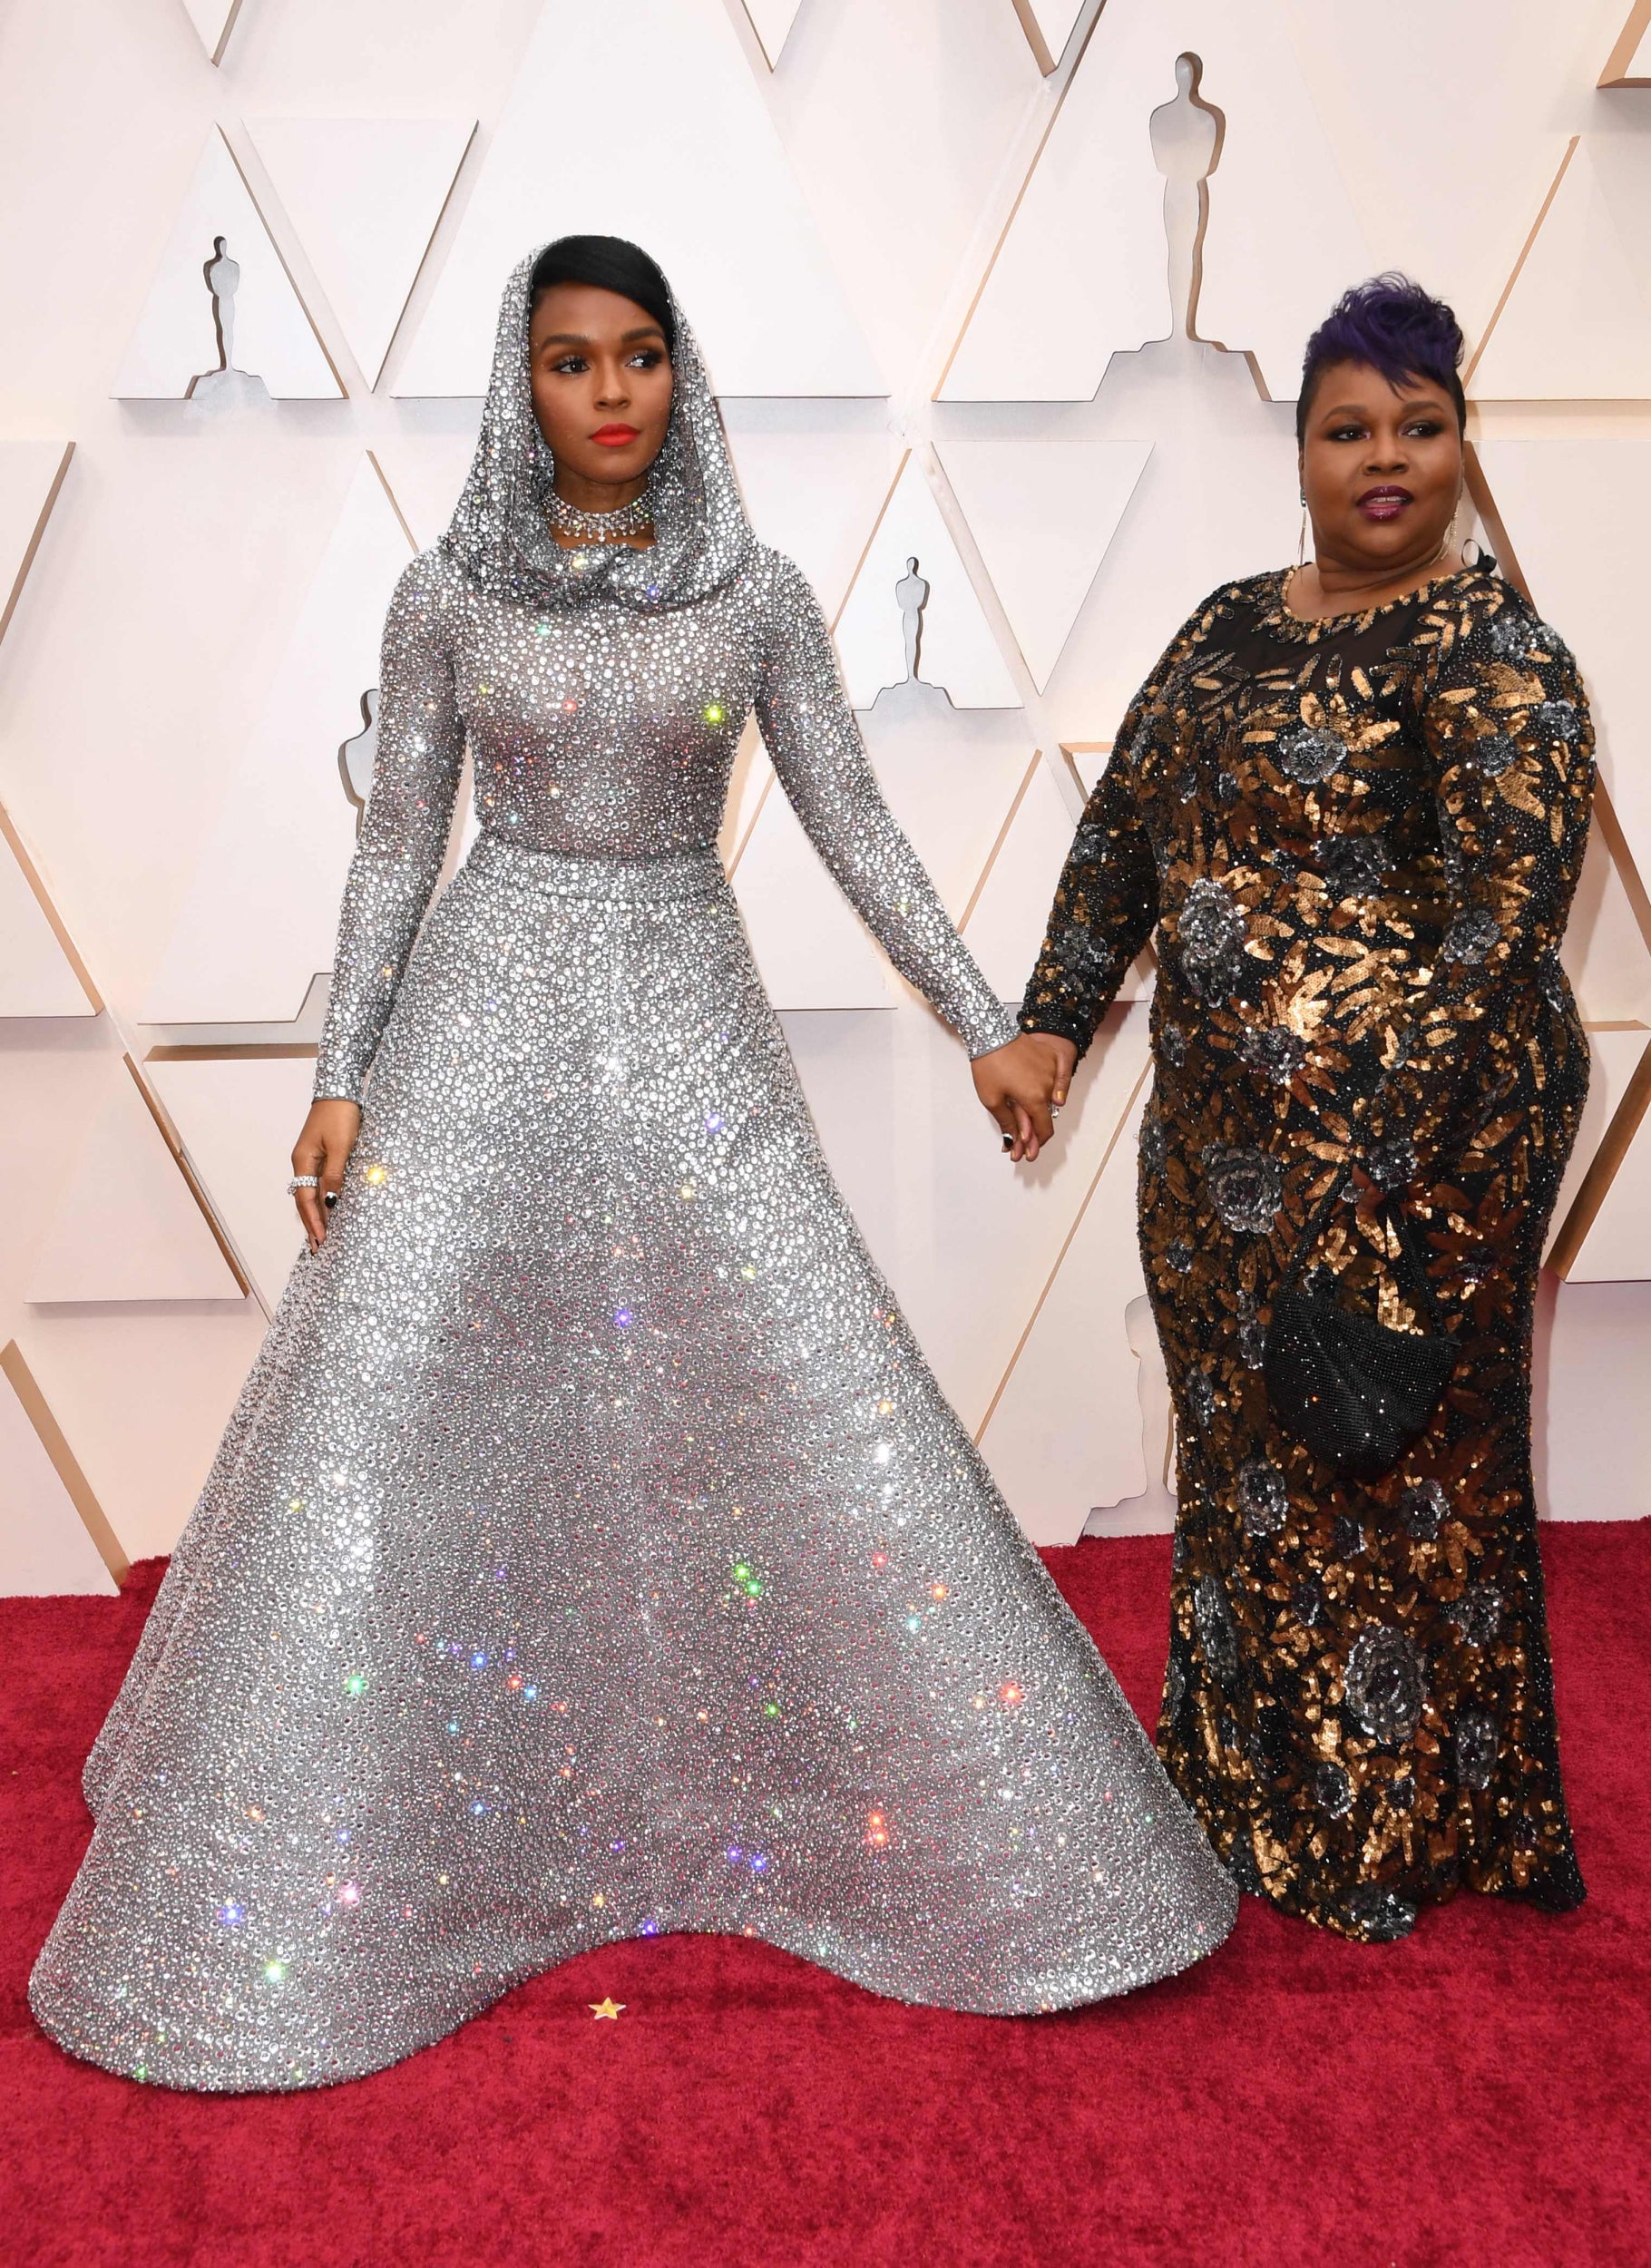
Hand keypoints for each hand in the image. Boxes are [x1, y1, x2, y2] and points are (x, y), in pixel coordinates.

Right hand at [291, 1099, 361, 1248]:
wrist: (339, 1090)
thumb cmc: (340, 1115)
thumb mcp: (342, 1146)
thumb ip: (335, 1174)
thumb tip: (330, 1201)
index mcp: (303, 1161)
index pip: (306, 1199)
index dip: (313, 1221)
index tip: (320, 1240)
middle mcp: (302, 1162)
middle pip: (305, 1199)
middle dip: (312, 1223)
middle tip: (319, 1246)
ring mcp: (310, 1158)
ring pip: (311, 1192)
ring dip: (317, 1213)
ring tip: (323, 1234)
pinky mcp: (320, 1154)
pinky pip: (319, 1182)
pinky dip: (323, 1198)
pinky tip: (330, 1208)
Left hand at [972, 1031, 1077, 1162]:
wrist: (991, 1032)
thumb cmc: (989, 1064)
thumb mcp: (992, 1099)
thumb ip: (1008, 1123)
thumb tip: (1014, 1141)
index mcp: (1035, 1098)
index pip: (1044, 1128)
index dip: (1037, 1143)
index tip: (1029, 1151)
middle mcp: (1048, 1086)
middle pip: (1045, 1115)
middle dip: (1033, 1131)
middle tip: (1021, 1144)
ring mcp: (1051, 1071)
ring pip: (1049, 1098)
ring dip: (1037, 1110)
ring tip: (1021, 1118)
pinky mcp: (1050, 1058)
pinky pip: (1052, 1079)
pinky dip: (1045, 1089)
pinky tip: (1037, 1096)